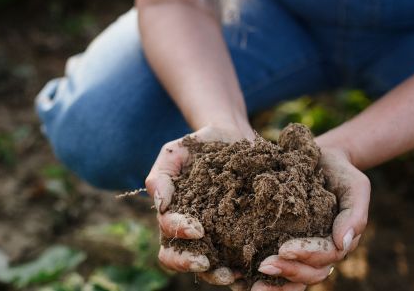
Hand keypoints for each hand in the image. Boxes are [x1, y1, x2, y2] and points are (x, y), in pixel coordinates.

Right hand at [145, 125, 254, 285]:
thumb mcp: (175, 153)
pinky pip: (237, 260)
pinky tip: (253, 271)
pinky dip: (243, 271)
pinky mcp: (239, 237)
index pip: (168, 234)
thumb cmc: (199, 146)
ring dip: (216, 274)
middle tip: (206, 263)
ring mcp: (215, 238)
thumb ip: (161, 176)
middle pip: (180, 259)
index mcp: (173, 215)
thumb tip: (160, 205)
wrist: (233, 137)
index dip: (179, 234)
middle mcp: (191, 233)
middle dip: (190, 263)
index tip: (197, 229)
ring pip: (208, 267)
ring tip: (233, 275)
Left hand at [251, 147, 370, 290]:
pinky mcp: (280, 245)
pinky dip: (259, 278)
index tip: (284, 249)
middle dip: (288, 272)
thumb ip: (355, 214)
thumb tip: (343, 244)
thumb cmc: (340, 173)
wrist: (320, 160)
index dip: (306, 255)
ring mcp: (301, 252)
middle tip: (263, 266)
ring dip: (274, 285)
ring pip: (292, 279)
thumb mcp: (355, 186)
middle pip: (309, 274)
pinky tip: (239, 280)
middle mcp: (320, 253)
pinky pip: (275, 269)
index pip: (325, 256)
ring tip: (252, 285)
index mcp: (337, 242)